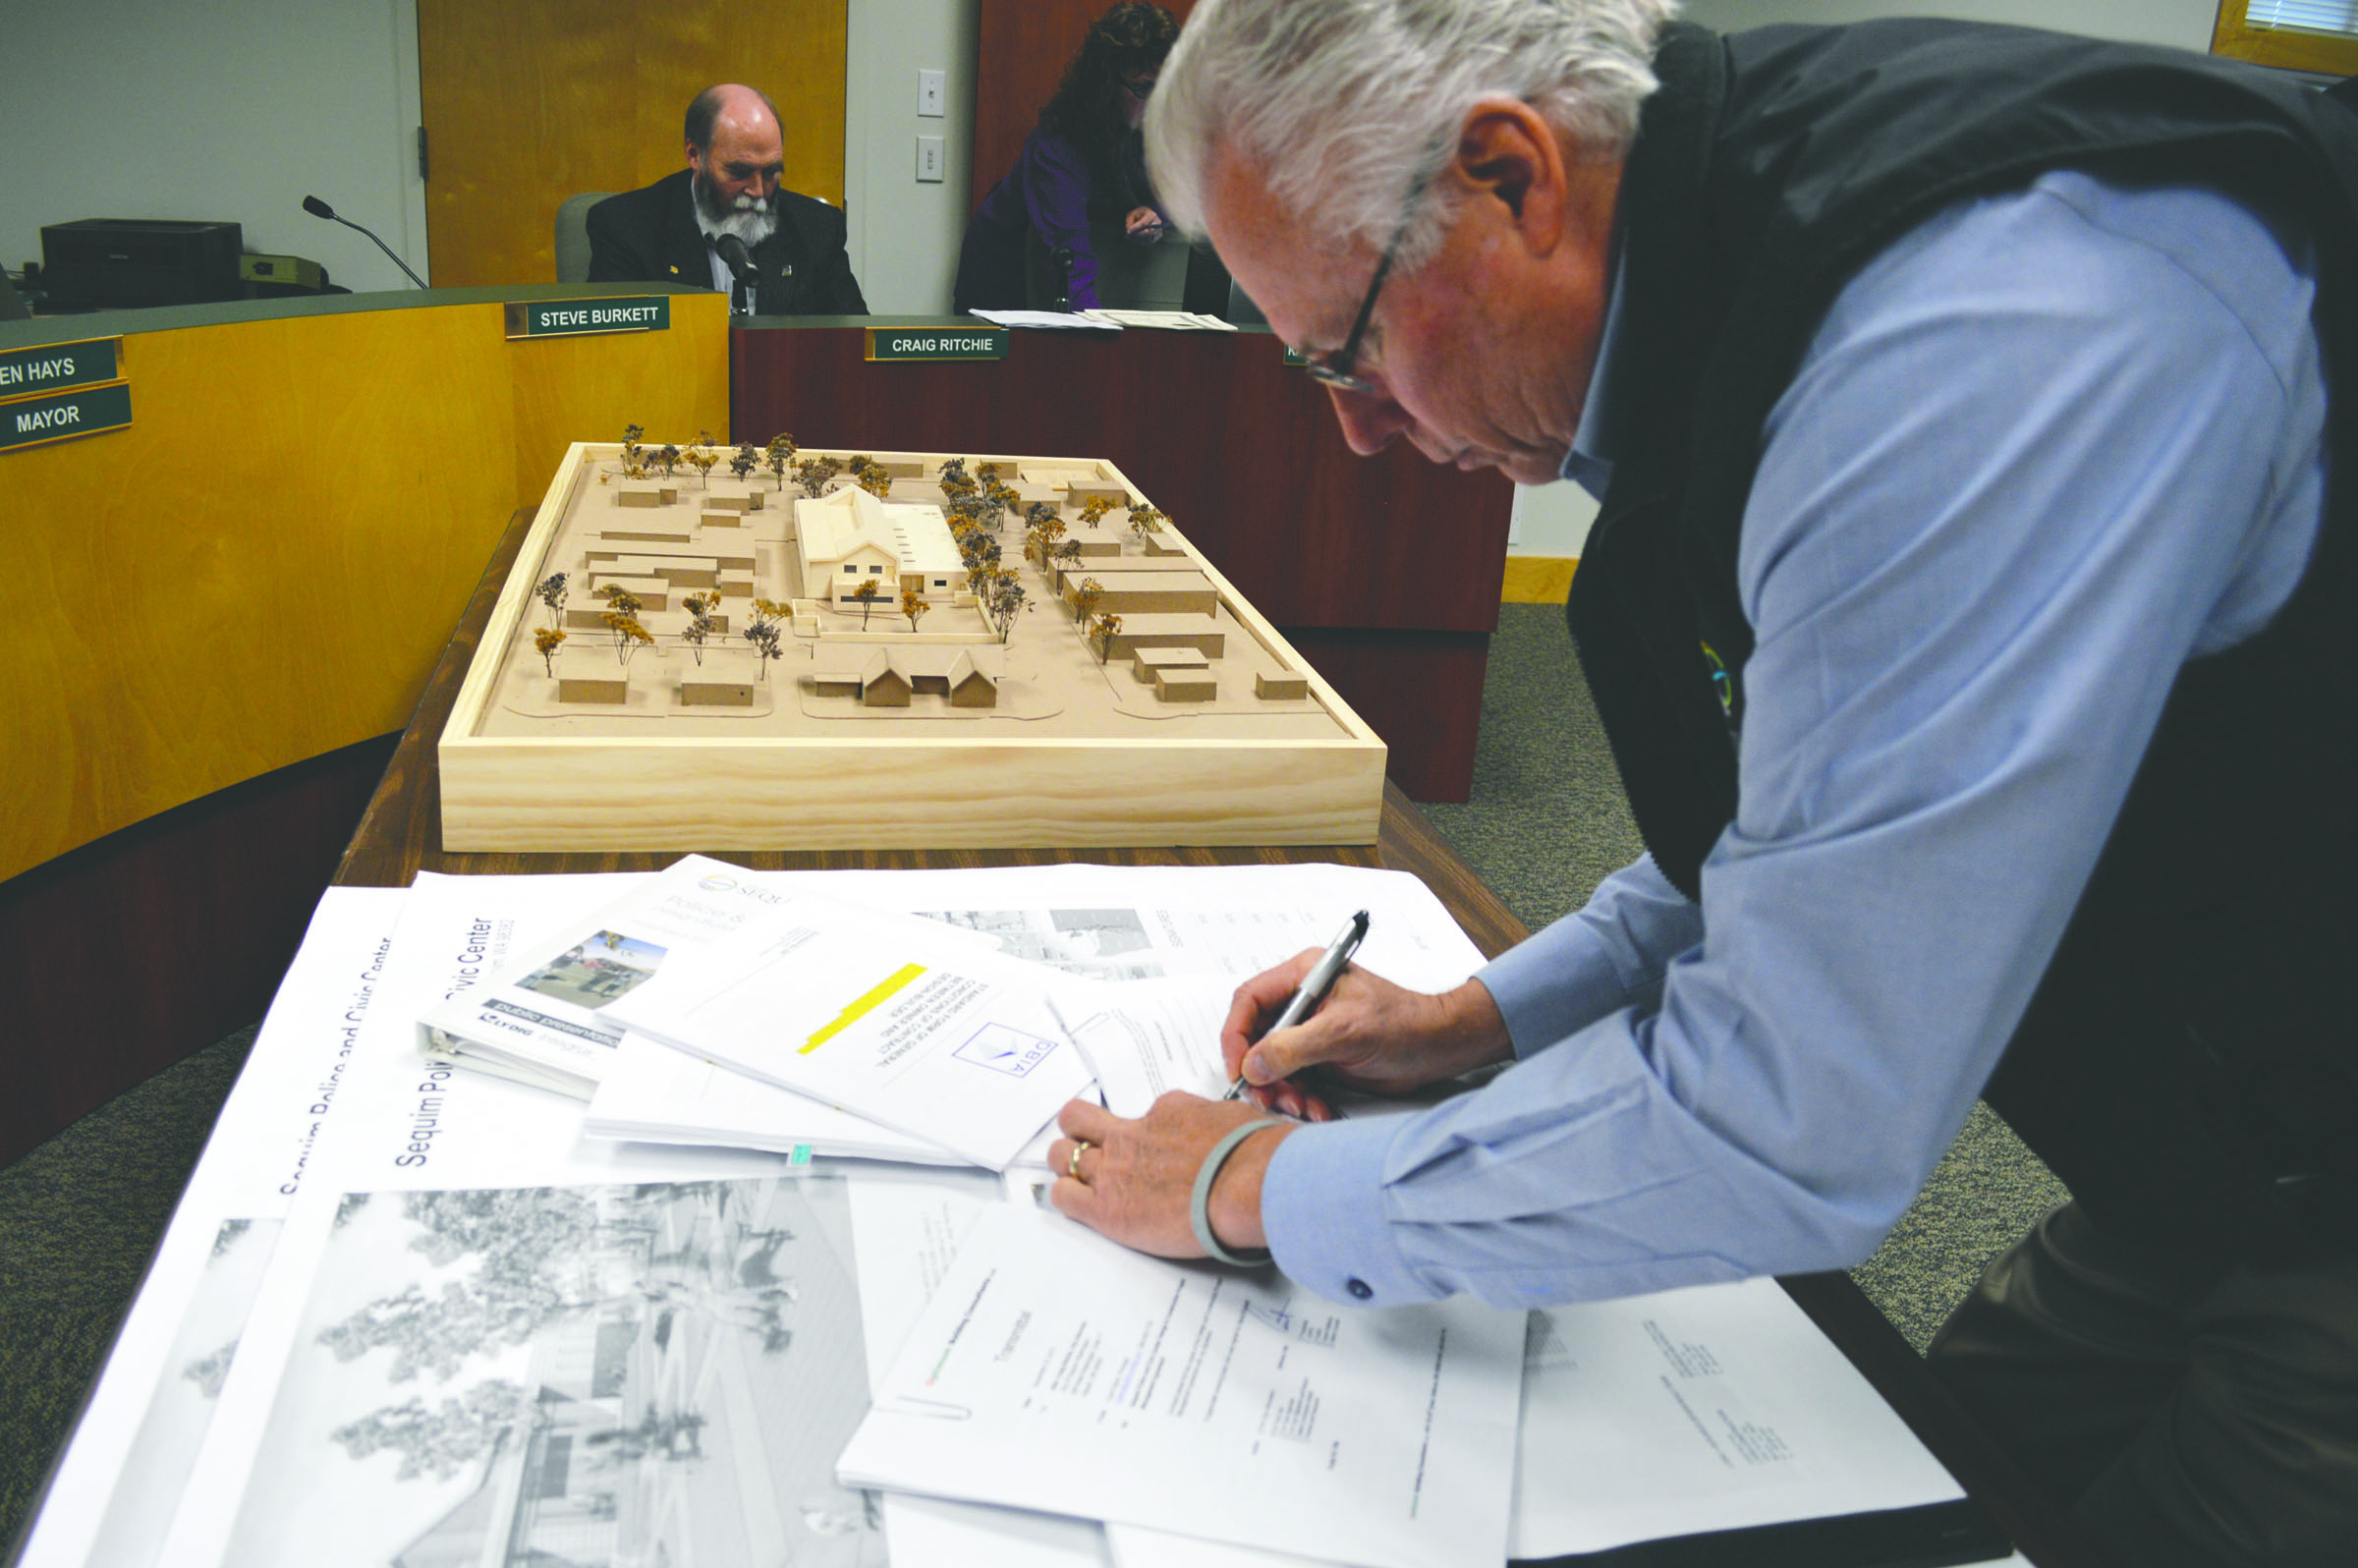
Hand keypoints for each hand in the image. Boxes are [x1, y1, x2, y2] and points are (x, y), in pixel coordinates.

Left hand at [1049, 1093, 1291, 1257]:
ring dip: (1069, 1165)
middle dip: (1080, 1131)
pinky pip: (1063, 1197)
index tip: (1157, 1148)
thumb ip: (1217, 1125)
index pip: (1143, 1114)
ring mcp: (1115, 1171)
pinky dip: (1066, 1198)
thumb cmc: (1253, 1155)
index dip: (1146, 1132)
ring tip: (1081, 1178)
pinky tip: (1079, 1204)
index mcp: (1167, 1110)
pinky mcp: (1107, 1209)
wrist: (1248, 1184)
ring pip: (1062, 1155)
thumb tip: (1222, 1131)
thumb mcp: (1237, 1119)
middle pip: (1078, 1119)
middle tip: (1092, 1147)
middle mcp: (1133, 1135)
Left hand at [1124, 205, 1165, 240]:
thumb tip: (1128, 231)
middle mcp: (1158, 222)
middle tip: (1128, 236)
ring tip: (1130, 237)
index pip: (1143, 223)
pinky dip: (1141, 242)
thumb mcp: (1132, 214)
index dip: (1135, 228)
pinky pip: (1149, 242)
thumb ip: (1129, 221)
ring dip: (1138, 239)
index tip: (1127, 232)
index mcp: (1151, 214)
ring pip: (1148, 239)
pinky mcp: (1159, 235)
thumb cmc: (1138, 214)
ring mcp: (1159, 229)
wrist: (1148, 215)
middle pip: (1147, 232)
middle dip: (1136, 235)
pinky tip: (1135, 239)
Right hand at [1221, 960, 1512, 1116]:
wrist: (1439, 1048)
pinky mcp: (1320, 1056)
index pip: (1249, 1001)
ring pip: (1273, 1065)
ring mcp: (1310, 1030)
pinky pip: (1294, 1081)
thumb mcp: (1345, 1033)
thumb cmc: (1404, 1025)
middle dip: (1262, 1073)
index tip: (1239, 1069)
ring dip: (1283, 1092)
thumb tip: (1253, 1064)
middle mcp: (1303, 1001)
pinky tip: (1319, 1110)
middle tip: (1270, 1099)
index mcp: (1304, 976)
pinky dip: (1301, 1099)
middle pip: (1256, 1037)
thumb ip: (1294, 1047)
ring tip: (1303, 1108)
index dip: (1237, 1036)